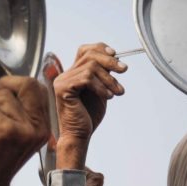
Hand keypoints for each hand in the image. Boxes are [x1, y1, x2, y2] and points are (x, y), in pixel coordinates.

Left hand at [0, 76, 47, 185]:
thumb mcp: (16, 136)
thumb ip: (19, 112)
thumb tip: (6, 85)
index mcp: (42, 127)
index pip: (36, 87)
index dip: (14, 86)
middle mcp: (36, 127)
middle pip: (24, 83)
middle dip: (0, 89)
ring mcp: (21, 128)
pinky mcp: (2, 130)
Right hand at [54, 43, 126, 167]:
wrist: (79, 136)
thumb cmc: (89, 116)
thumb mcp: (100, 90)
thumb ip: (103, 74)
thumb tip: (115, 58)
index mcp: (72, 74)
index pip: (85, 50)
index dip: (100, 48)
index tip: (116, 54)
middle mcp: (65, 75)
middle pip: (89, 55)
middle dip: (110, 61)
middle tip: (124, 70)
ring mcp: (62, 82)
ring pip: (91, 67)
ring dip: (109, 79)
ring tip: (118, 91)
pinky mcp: (63, 89)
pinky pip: (87, 79)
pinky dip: (101, 87)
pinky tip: (108, 97)